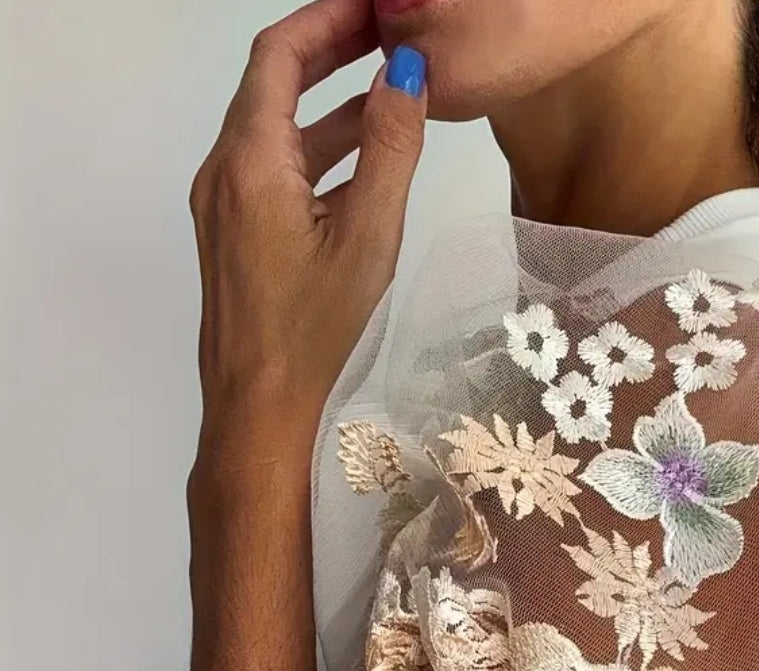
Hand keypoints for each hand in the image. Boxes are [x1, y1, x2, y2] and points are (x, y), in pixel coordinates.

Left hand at [188, 0, 426, 476]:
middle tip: (389, 38)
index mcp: (250, 162)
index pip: (280, 54)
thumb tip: (405, 74)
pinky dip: (315, 153)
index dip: (329, 19)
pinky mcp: (232, 238)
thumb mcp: (368, 238)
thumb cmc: (315, 336)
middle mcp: (223, 173)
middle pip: (272, 84)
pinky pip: (271, 172)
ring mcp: (222, 207)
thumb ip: (389, 150)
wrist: (260, 412)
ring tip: (388, 95)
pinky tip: (361, 168)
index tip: (378, 9)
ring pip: (275, 131)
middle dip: (330, 53)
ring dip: (328, 107)